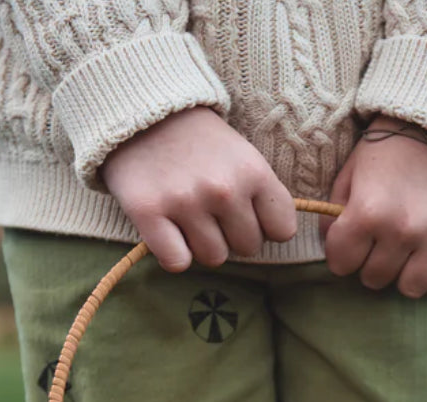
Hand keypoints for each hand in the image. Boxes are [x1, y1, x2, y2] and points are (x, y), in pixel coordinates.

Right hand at [101, 106, 297, 270]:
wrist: (143, 113)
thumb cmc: (199, 143)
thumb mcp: (242, 155)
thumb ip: (261, 194)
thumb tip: (274, 238)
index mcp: (253, 171)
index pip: (283, 230)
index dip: (266, 227)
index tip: (248, 215)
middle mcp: (223, 189)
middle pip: (247, 248)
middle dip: (232, 236)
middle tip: (212, 212)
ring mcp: (186, 202)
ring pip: (213, 258)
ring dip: (202, 245)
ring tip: (188, 217)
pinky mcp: (149, 212)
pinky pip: (177, 263)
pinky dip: (173, 255)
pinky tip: (169, 232)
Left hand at [321, 118, 426, 297]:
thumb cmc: (388, 151)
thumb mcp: (350, 175)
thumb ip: (335, 217)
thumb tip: (332, 248)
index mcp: (367, 211)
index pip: (341, 264)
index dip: (341, 255)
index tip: (349, 244)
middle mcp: (401, 229)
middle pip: (374, 279)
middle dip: (370, 265)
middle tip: (377, 245)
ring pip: (410, 289)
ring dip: (402, 276)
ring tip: (403, 257)